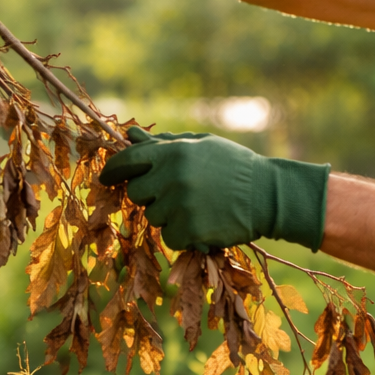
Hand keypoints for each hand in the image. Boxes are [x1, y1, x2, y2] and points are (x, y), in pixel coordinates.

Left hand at [98, 127, 329, 251]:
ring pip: (154, 217)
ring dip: (169, 216)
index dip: (113, 170)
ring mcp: (180, 204)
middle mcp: (172, 177)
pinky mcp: (190, 230)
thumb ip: (164, 143)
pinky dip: (183, 235)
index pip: (127, 161)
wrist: (268, 194)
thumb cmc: (234, 166)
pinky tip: (203, 224)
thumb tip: (129, 136)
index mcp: (173, 152)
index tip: (106, 177)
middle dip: (149, 195)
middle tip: (173, 194)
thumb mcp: (201, 145)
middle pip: (136, 193)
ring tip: (197, 207)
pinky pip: (170, 238)